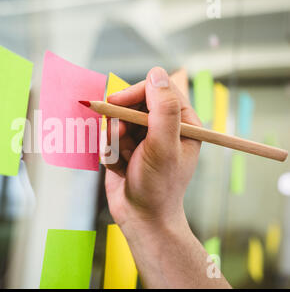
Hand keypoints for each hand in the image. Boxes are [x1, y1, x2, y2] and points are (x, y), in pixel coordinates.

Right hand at [104, 67, 201, 229]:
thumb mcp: (163, 146)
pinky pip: (110, 138)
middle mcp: (163, 126)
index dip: (134, 93)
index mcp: (182, 121)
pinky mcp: (126, 148)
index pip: (157, 89)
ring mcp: (144, 137)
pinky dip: (110, 153)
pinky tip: (121, 168)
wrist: (141, 218)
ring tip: (125, 160)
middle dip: (121, 121)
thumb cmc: (158, 186)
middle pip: (134, 102)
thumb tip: (156, 73)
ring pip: (117, 120)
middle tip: (119, 136)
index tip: (116, 103)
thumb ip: (162, 110)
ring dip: (115, 140)